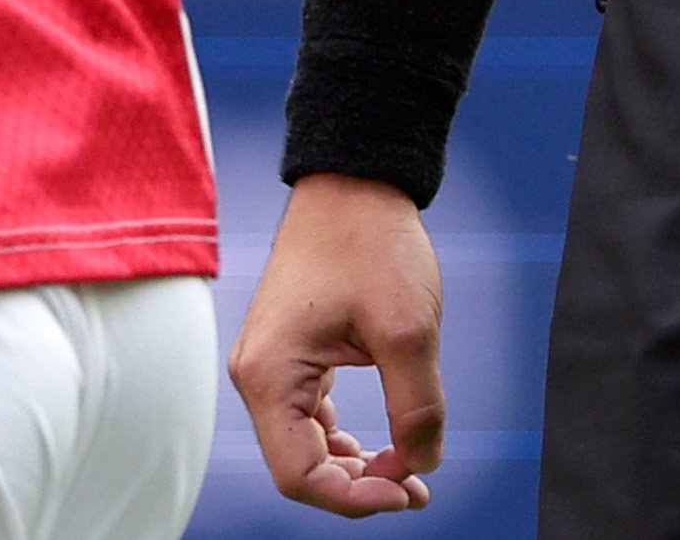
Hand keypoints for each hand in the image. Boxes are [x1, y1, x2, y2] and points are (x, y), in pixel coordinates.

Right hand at [231, 173, 445, 513]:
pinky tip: (384, 444)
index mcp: (271, 374)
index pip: (300, 474)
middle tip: (417, 488)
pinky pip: (309, 416)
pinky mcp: (290, 352)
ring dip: (353, 468)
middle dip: (359, 487)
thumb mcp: (408, 330)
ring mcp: (271, 363)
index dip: (355, 498)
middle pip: (299, 466)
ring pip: (304, 445)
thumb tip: (421, 465)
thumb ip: (416, 408)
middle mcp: (258, 374)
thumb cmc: (372, 242)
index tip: (409, 489)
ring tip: (408, 473)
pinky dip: (343, 438)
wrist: (355, 180)